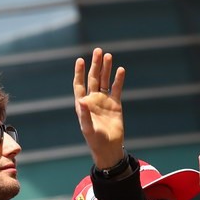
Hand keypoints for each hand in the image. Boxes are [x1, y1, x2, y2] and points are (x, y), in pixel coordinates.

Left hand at [72, 47, 125, 168]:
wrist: (109, 148)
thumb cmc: (95, 140)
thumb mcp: (88, 128)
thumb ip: (85, 114)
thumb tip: (82, 100)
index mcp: (83, 104)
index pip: (79, 84)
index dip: (79, 73)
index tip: (80, 60)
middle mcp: (93, 99)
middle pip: (93, 78)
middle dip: (95, 65)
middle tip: (98, 51)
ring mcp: (104, 101)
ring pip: (105, 81)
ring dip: (106, 69)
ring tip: (108, 56)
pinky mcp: (115, 104)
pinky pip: (116, 89)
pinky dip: (118, 80)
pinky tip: (120, 70)